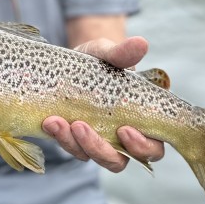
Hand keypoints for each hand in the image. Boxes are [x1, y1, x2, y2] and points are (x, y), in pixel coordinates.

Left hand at [42, 36, 165, 171]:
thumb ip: (123, 53)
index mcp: (144, 118)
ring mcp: (102, 142)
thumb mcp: (107, 53)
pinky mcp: (78, 142)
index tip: (124, 129)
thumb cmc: (98, 60)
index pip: (155, 145)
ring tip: (57, 122)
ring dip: (77, 145)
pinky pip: (74, 149)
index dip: (143, 145)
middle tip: (81, 127)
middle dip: (102, 150)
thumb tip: (141, 43)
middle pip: (123, 161)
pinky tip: (49, 121)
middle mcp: (125, 137)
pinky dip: (61, 138)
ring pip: (96, 158)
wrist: (71, 63)